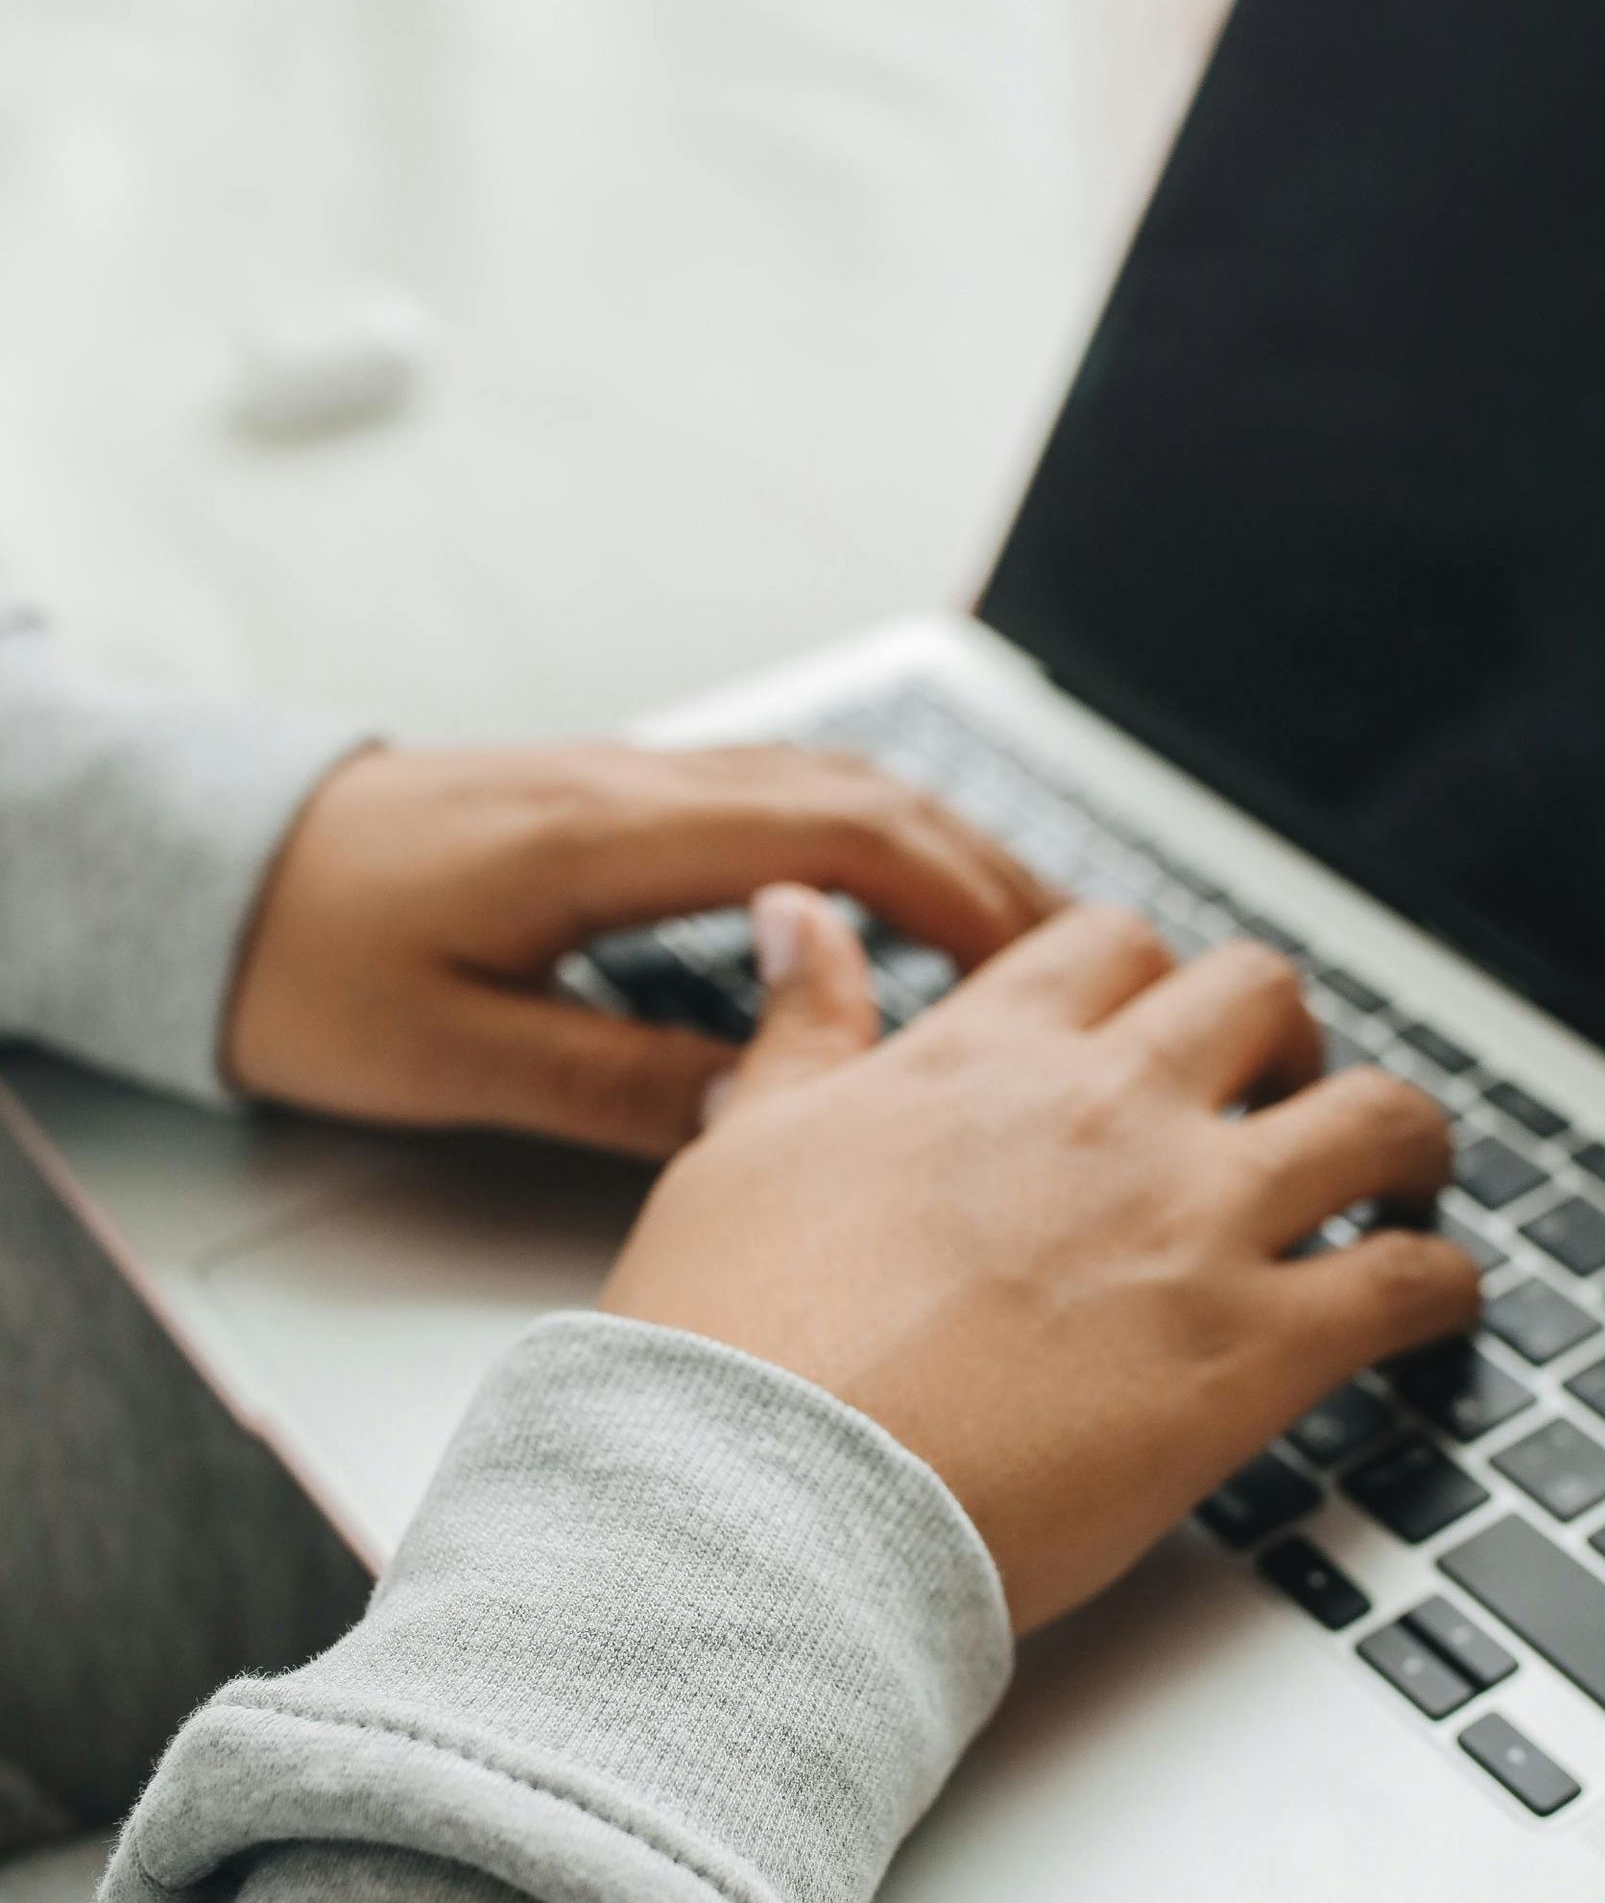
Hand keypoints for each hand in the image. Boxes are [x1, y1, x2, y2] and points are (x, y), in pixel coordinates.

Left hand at [225, 739, 1052, 1155]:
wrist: (207, 871)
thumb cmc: (301, 958)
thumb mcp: (449, 1057)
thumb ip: (611, 1082)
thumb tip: (761, 1118)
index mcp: (604, 837)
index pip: (837, 833)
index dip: (964, 898)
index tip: (1046, 976)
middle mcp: (638, 787)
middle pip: (867, 795)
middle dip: (996, 874)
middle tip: (1099, 967)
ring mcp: (634, 784)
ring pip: (837, 789)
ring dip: (948, 856)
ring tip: (1040, 948)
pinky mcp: (621, 807)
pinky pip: (787, 807)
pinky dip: (878, 855)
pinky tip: (906, 917)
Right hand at [605, 886, 1478, 1633]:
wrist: (758, 1499)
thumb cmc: (728, 1347)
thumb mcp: (743, 1149)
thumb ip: (802, 1029)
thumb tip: (803, 915)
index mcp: (981, 1059)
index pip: (1108, 948)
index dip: (1149, 984)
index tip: (1157, 1032)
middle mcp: (1106, 1113)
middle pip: (1260, 997)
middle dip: (1284, 1040)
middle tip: (1282, 1099)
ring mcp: (1193, 1222)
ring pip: (1376, 1117)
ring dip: (1405, 1142)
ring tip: (1404, 1183)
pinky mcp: (1252, 1350)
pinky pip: (1408, 1282)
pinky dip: (1444, 1286)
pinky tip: (1436, 1307)